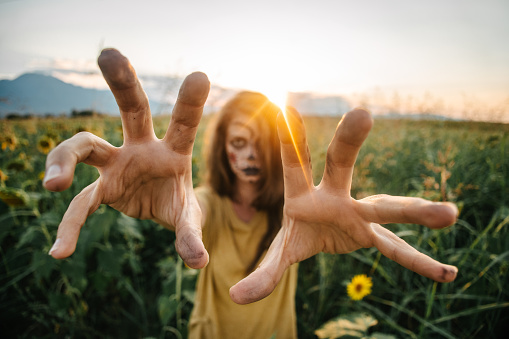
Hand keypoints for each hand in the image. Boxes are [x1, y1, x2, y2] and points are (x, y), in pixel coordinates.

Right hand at [44, 49, 209, 268]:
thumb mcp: (188, 217)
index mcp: (174, 150)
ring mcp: (117, 163)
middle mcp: (142, 147)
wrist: (161, 209)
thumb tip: (198, 261)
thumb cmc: (178, 202)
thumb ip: (191, 234)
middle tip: (108, 53)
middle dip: (122, 82)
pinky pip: (80, 201)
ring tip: (53, 185)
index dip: (190, 101)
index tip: (200, 75)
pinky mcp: (101, 186)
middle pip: (131, 108)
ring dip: (64, 157)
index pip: (182, 123)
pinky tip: (60, 251)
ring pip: (85, 145)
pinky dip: (70, 225)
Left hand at [230, 107, 458, 303]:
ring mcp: (357, 214)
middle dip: (348, 141)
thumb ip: (264, 273)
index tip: (284, 108)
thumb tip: (236, 299)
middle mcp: (333, 195)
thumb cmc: (299, 232)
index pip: (293, 163)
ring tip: (450, 214)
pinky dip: (420, 263)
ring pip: (385, 207)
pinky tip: (447, 276)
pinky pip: (396, 249)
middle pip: (341, 164)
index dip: (289, 139)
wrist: (321, 235)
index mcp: (301, 194)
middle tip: (361, 113)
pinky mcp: (371, 234)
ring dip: (414, 210)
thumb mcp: (281, 254)